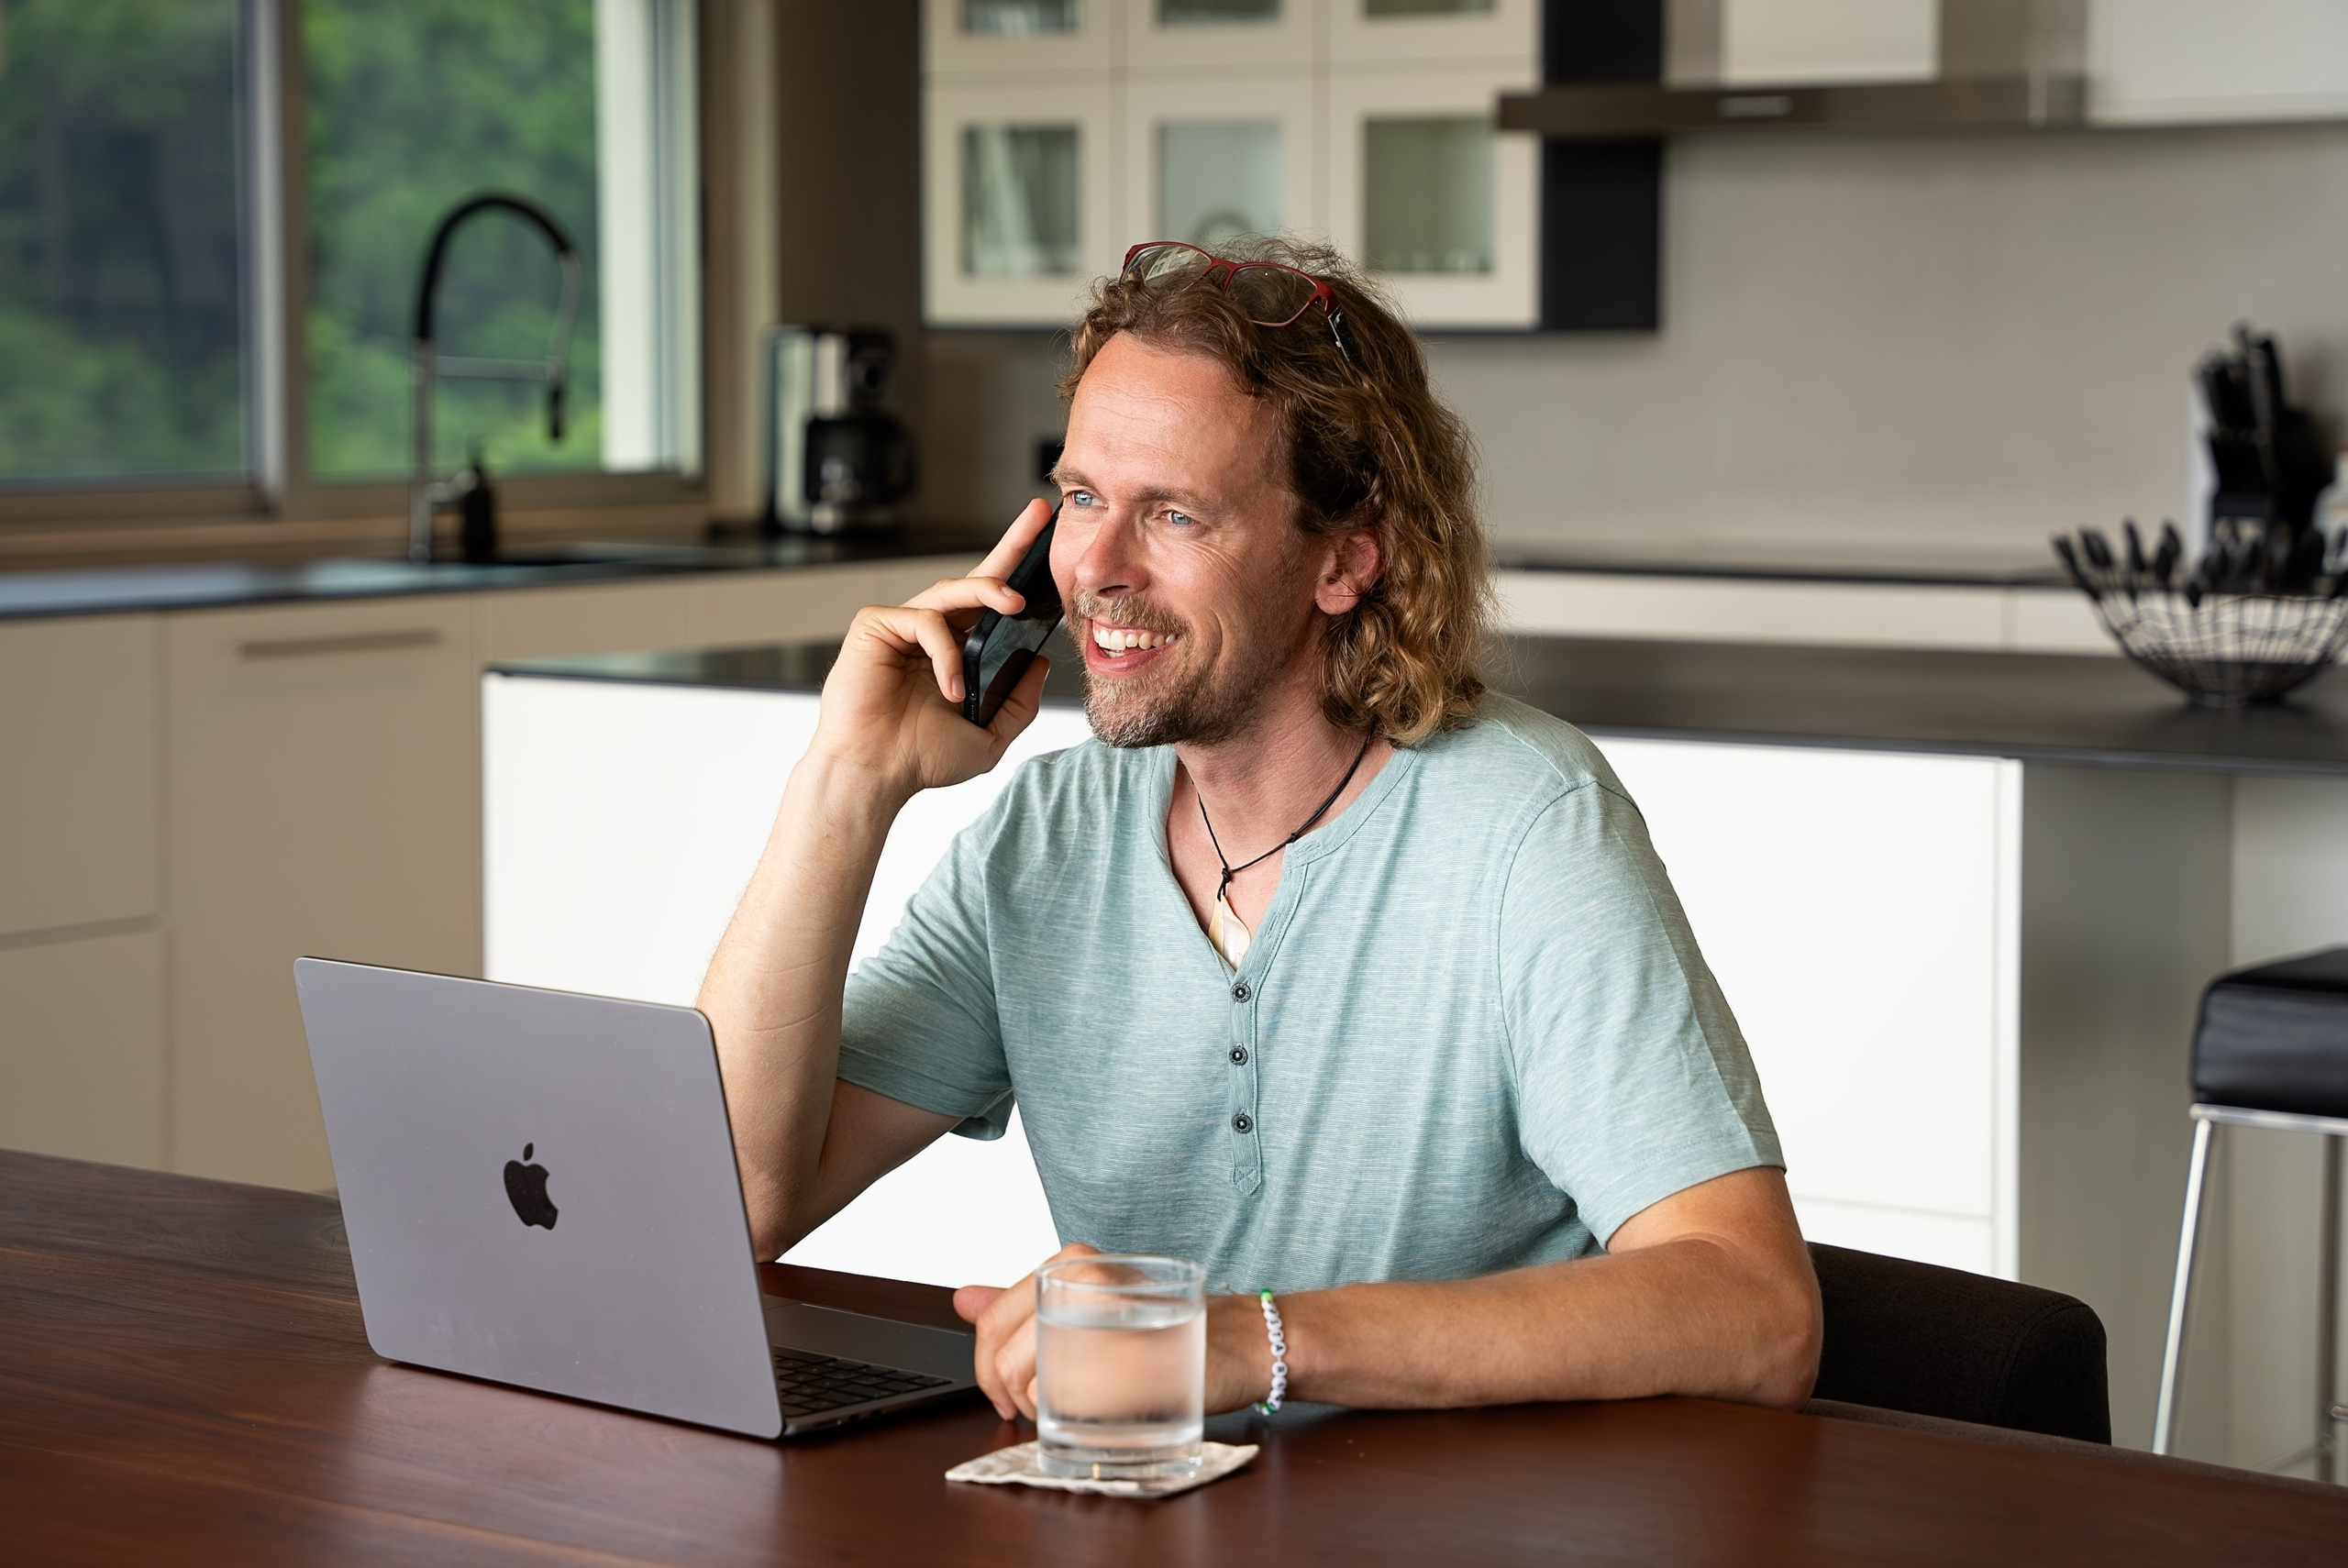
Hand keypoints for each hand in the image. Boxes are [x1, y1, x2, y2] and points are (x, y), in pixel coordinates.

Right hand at [803, 498, 1053, 801]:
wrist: (874, 774)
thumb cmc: (920, 758)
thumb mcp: (989, 735)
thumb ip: (1018, 703)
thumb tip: (1040, 664)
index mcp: (957, 652)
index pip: (992, 605)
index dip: (1018, 575)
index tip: (1048, 546)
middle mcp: (931, 633)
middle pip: (975, 578)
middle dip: (1011, 545)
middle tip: (1039, 516)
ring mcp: (902, 626)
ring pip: (952, 590)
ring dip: (989, 592)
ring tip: (1014, 605)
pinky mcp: (876, 625)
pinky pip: (924, 621)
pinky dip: (945, 652)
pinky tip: (950, 686)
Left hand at [952, 1243, 1280, 1421]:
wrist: (1236, 1341)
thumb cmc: (1157, 1326)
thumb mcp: (1084, 1306)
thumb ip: (1020, 1305)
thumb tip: (962, 1299)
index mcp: (1068, 1263)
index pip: (992, 1323)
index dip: (986, 1369)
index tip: (1003, 1394)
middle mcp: (1085, 1279)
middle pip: (1009, 1358)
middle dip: (1011, 1397)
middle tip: (1035, 1409)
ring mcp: (1109, 1317)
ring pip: (1038, 1385)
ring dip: (1046, 1411)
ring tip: (1075, 1408)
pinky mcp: (1132, 1361)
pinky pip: (1077, 1406)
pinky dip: (1081, 1420)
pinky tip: (1102, 1413)